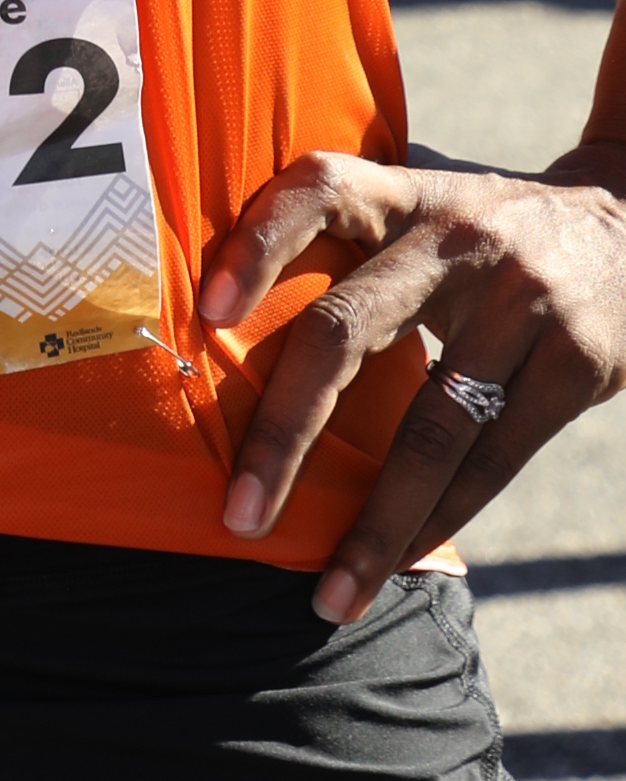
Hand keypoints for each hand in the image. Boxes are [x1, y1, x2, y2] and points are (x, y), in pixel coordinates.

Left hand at [200, 149, 625, 620]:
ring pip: (430, 425)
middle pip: (347, 329)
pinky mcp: (575, 362)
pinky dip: (443, 517)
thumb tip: (230, 352)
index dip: (257, 243)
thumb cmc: (488, 236)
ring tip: (331, 591)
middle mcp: (454, 238)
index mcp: (403, 195)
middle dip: (285, 433)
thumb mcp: (426, 210)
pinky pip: (494, 458)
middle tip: (238, 514)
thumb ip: (354, 256)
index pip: (318, 188)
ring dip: (375, 522)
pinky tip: (402, 560)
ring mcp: (519, 301)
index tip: (205, 313)